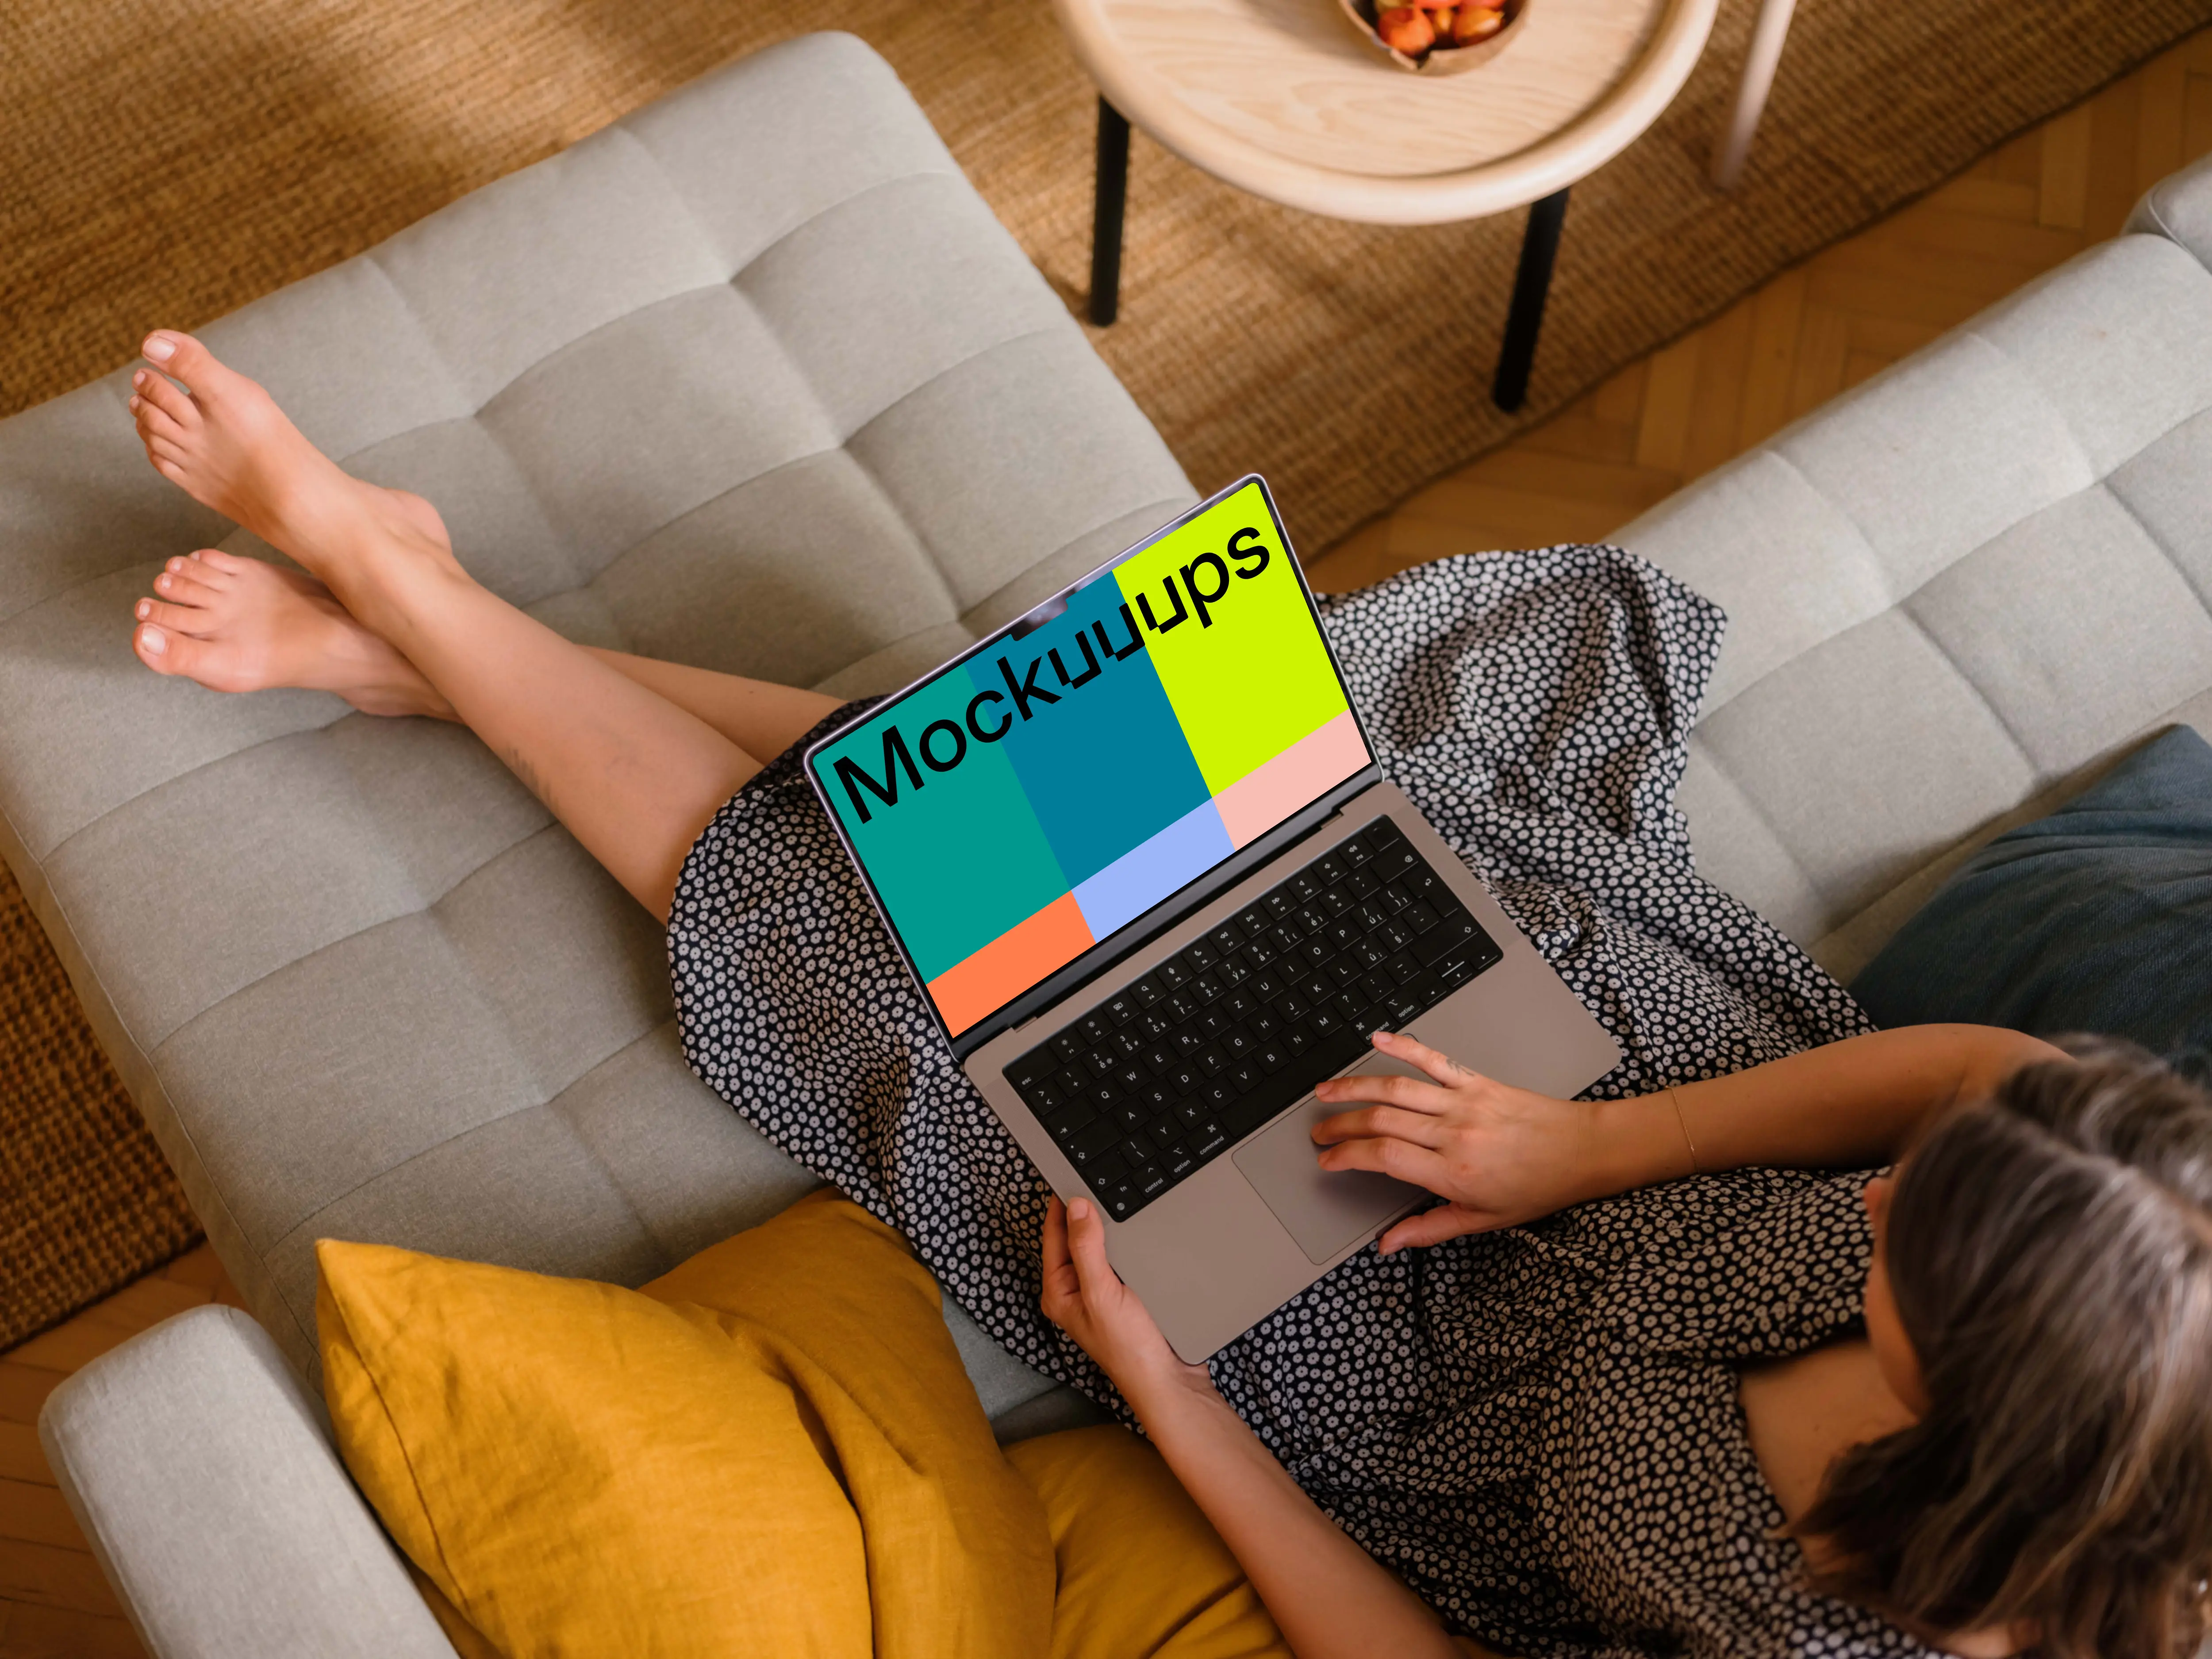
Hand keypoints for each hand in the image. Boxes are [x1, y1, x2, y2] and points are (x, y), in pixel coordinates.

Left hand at [1041, 1196, 1214, 1411]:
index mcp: (1058, 1292)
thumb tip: (1076, 1206)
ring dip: (1106, 1225)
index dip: (1061, 1203)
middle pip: (1074, 1238)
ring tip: (1112, 1196)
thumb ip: (1086, 1248)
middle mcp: (1074, 1292)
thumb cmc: (1130, 1349)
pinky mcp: (1122, 1295)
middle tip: (1093, 1177)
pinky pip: (1119, 1257)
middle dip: (1083, 1211)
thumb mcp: (1101, 1293)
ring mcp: (1099, 1294)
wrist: (1169, 1380)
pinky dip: (1125, 1240)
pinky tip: (1136, 1228)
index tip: (1069, 1174)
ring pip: (1098, 1246)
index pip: (1054, 1235)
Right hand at [1312, 1030, 1605, 1251]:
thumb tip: (1388, 1244)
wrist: (1580, 1152)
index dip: (1346, 1157)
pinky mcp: (1475, 1080)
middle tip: (1319, 1132)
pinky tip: (1378, 1039)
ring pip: (1396, 1088)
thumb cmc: (1536, 1188)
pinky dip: (1403, 1046)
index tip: (1328, 1161)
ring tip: (1325, 1092)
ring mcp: (1463, 1101)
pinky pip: (1433, 1059)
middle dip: (1340, 1125)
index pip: (1383, 1158)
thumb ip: (1428, 1229)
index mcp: (1453, 1172)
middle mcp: (1454, 1133)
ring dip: (1354, 1088)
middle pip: (1380, 1121)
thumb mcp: (1481, 1220)